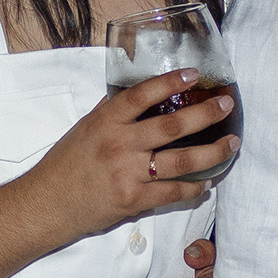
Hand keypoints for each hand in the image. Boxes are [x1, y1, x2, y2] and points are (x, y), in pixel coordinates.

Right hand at [21, 69, 237, 246]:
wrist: (47, 204)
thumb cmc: (64, 165)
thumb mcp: (85, 129)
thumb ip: (113, 114)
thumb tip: (140, 97)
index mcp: (105, 121)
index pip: (142, 94)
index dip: (170, 81)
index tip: (194, 74)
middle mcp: (119, 144)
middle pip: (172, 126)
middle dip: (205, 114)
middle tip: (226, 105)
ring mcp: (128, 173)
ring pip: (181, 161)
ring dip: (212, 153)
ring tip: (231, 144)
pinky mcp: (134, 200)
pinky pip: (173, 192)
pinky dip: (194, 188)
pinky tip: (208, 182)